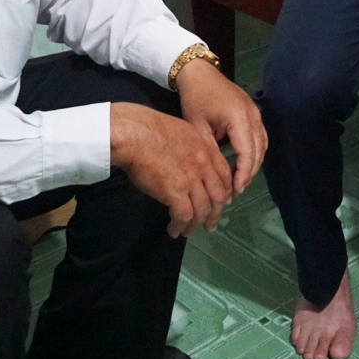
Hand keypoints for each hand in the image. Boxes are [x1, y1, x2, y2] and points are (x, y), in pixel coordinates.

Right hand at [110, 101, 233, 236]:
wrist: (134, 133)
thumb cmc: (148, 128)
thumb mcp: (180, 130)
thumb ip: (190, 146)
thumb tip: (186, 160)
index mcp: (205, 147)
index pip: (224, 173)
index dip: (225, 190)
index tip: (222, 201)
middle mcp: (203, 164)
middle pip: (218, 195)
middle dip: (216, 213)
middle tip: (211, 224)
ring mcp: (191, 179)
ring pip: (203, 209)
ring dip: (197, 224)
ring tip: (188, 231)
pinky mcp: (175, 192)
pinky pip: (184, 216)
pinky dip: (180, 226)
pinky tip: (174, 230)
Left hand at [175, 58, 267, 195]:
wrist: (200, 74)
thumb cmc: (195, 99)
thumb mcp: (198, 128)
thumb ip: (211, 150)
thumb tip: (218, 176)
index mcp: (238, 118)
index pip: (247, 152)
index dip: (243, 174)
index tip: (235, 190)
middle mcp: (253, 115)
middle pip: (258, 151)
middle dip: (249, 172)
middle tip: (235, 190)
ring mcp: (257, 113)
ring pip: (262, 145)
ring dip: (253, 164)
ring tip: (239, 181)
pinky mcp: (255, 112)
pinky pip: (260, 137)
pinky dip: (254, 153)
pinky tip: (243, 164)